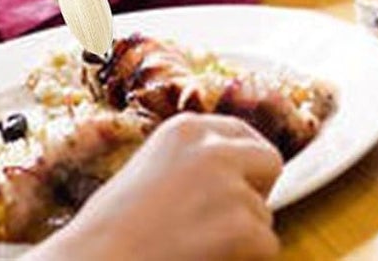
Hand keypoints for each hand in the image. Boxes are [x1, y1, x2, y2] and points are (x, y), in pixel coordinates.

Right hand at [45, 113, 280, 260]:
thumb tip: (235, 180)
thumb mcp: (149, 173)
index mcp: (185, 128)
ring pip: (264, 214)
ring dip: (242, 239)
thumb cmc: (108, 234)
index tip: (241, 187)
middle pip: (268, 161)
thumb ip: (191, 167)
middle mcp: (212, 146)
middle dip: (256, 193)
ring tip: (194, 252)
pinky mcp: (240, 225)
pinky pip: (267, 246)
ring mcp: (228, 184)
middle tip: (227, 225)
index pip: (241, 133)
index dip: (244, 166)